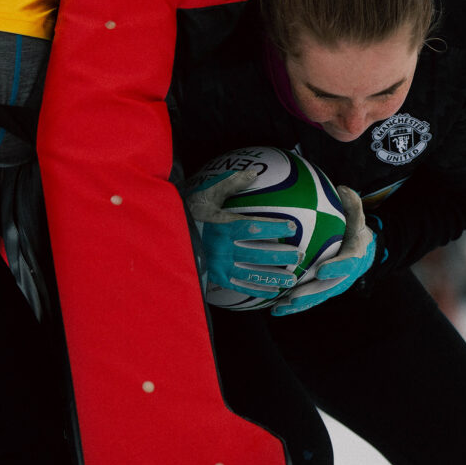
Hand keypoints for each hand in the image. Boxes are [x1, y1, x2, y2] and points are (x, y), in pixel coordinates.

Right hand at [186, 169, 303, 297]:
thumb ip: (232, 184)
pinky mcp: (216, 277)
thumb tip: (255, 172)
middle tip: (299, 255)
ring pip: (251, 273)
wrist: (165, 234)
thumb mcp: (208, 194)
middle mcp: (223, 247)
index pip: (254, 227)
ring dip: (273, 276)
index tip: (292, 227)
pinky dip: (256, 289)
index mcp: (222, 226)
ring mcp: (219, 264)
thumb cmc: (189, 211)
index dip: (274, 227)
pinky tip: (272, 292)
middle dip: (280, 254)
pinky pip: (240, 286)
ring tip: (292, 278)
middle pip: (257, 252)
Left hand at [271, 185, 376, 315]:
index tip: (321, 271)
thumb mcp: (358, 215)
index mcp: (354, 254)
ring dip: (298, 305)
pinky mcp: (324, 291)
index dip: (335, 268)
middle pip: (328, 288)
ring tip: (278, 308)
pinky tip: (274, 309)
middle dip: (310, 294)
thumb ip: (352, 204)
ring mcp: (334, 285)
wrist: (363, 251)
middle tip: (293, 296)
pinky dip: (293, 306)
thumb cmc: (355, 229)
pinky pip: (308, 300)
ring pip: (316, 298)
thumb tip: (341, 189)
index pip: (347, 262)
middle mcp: (345, 274)